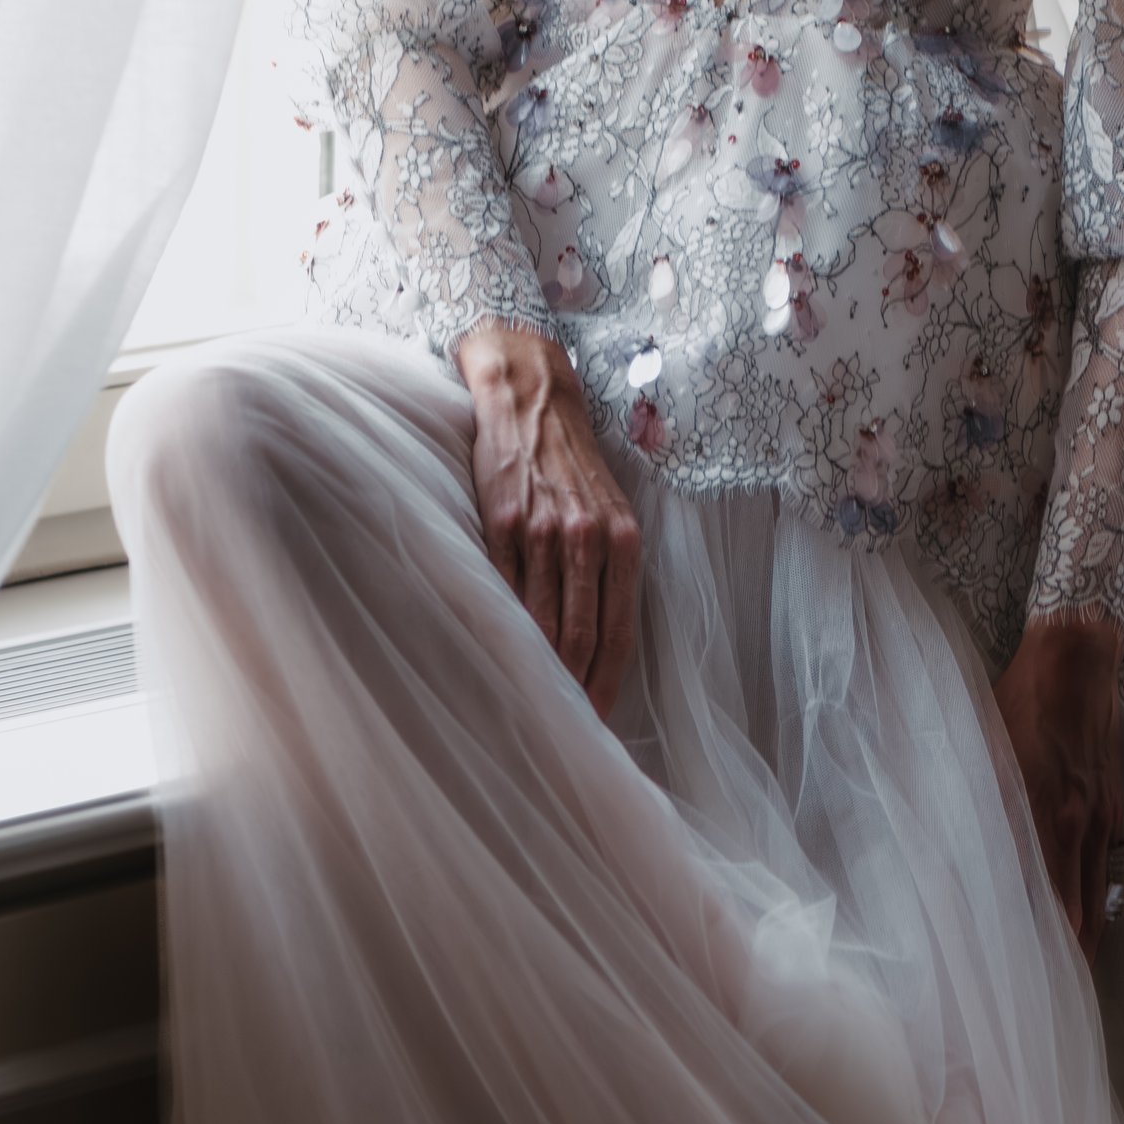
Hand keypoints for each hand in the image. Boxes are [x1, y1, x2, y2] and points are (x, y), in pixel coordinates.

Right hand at [453, 325, 641, 717]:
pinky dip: (504, 628)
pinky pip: (504, 589)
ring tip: (530, 703)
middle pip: (581, 637)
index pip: (618, 633)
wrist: (532, 396)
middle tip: (563, 727)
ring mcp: (542, 530)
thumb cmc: (572, 461)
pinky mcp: (501, 521)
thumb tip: (603, 636)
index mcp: (622, 540)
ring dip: (538, 667)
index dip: (607, 684)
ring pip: (541, 620)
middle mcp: (587, 538)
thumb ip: (610, 566)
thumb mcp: (609, 508)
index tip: (598, 721)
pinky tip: (501, 652)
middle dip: (573, 689)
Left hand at [994, 612, 1123, 962]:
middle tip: (1038, 994)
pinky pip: (1103, 866)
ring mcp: (1101, 817)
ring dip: (1083, 936)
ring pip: (1097, 897)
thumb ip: (967, 797)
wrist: (1078, 655)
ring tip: (1062, 970)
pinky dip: (1092, 897)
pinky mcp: (1110, 805)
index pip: (1043, 901)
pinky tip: (1077, 912)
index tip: (1014, 975)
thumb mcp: (981, 745)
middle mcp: (1078, 826)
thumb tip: (936, 837)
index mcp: (1044, 815)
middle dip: (1063, 958)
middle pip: (1079, 916)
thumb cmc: (1017, 697)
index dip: (1033, 944)